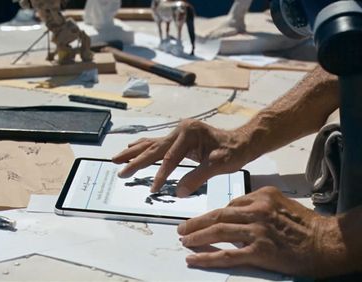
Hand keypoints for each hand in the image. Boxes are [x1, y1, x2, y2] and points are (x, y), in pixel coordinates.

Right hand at [112, 119, 250, 196]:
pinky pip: (157, 143)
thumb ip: (197, 177)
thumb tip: (179, 192)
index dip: (161, 175)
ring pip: (151, 143)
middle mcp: (180, 130)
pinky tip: (133, 147)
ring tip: (116, 158)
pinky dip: (143, 147)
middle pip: (153, 148)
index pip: (170, 158)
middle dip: (135, 160)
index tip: (154, 190)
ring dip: (133, 152)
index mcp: (189, 133)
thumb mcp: (219, 165)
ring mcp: (178, 132)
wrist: (242, 141)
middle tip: (120, 171)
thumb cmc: (233, 151)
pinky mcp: (179, 138)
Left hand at [177, 187, 339, 277]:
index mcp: (260, 196)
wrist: (326, 242)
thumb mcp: (280, 202)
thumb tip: (234, 211)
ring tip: (184, 241)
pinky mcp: (259, 252)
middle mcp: (256, 211)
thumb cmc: (305, 224)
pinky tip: (195, 259)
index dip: (210, 215)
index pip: (228, 204)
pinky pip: (227, 255)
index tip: (199, 220)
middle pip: (218, 216)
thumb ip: (256, 204)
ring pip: (218, 233)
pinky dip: (208, 257)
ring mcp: (256, 231)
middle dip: (196, 223)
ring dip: (197, 237)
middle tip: (181, 229)